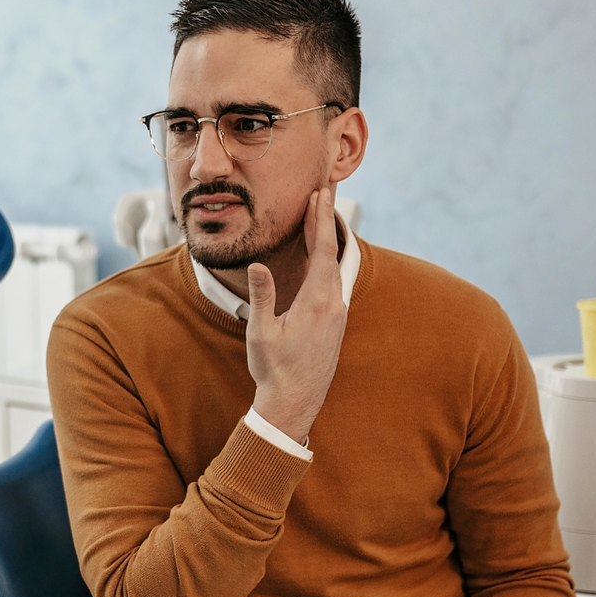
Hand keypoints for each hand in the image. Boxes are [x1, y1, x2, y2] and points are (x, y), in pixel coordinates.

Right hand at [246, 183, 348, 442]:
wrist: (295, 403)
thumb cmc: (274, 370)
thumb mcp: (261, 333)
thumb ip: (263, 296)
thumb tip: (258, 266)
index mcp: (316, 302)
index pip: (322, 250)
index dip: (321, 220)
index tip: (320, 195)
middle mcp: (333, 305)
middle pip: (332, 253)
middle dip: (325, 222)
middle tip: (324, 193)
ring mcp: (337, 315)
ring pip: (335, 268)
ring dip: (327, 241)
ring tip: (321, 218)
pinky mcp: (335, 324)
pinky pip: (334, 283)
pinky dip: (327, 262)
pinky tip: (321, 258)